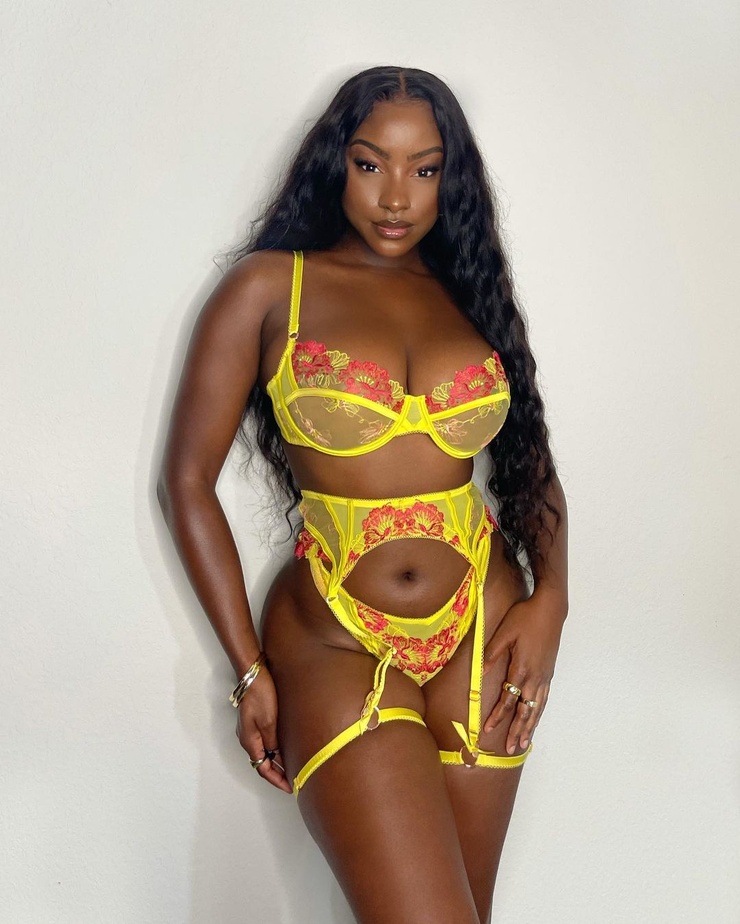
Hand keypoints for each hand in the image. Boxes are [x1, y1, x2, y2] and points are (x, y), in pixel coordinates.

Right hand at [235, 668, 291, 793]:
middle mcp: (248, 738)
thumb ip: (273, 742)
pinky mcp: (256, 720)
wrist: (254, 674)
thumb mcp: (269, 722)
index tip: (290, 788)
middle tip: (294, 780)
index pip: (263, 769)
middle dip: (278, 773)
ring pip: (265, 752)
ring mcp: (251, 729)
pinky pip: (266, 741)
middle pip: (263, 762)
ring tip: (293, 766)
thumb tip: (277, 757)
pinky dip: (276, 749)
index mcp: (249, 741)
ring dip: (277, 761)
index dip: (277, 780)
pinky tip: (286, 747)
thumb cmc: (260, 695)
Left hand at [482, 595, 564, 754]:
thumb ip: (492, 653)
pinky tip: (536, 718)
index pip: (508, 699)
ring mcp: (544, 676)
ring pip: (537, 707)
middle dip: (516, 730)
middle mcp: (535, 676)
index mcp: (521, 668)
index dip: (498, 715)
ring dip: (530, 726)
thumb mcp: (505, 632)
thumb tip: (480, 672)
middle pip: (525, 710)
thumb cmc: (525, 618)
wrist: (550, 610)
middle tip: (510, 748)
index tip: (489, 729)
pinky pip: (544, 698)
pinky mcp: (549, 672)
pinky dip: (539, 712)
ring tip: (524, 743)